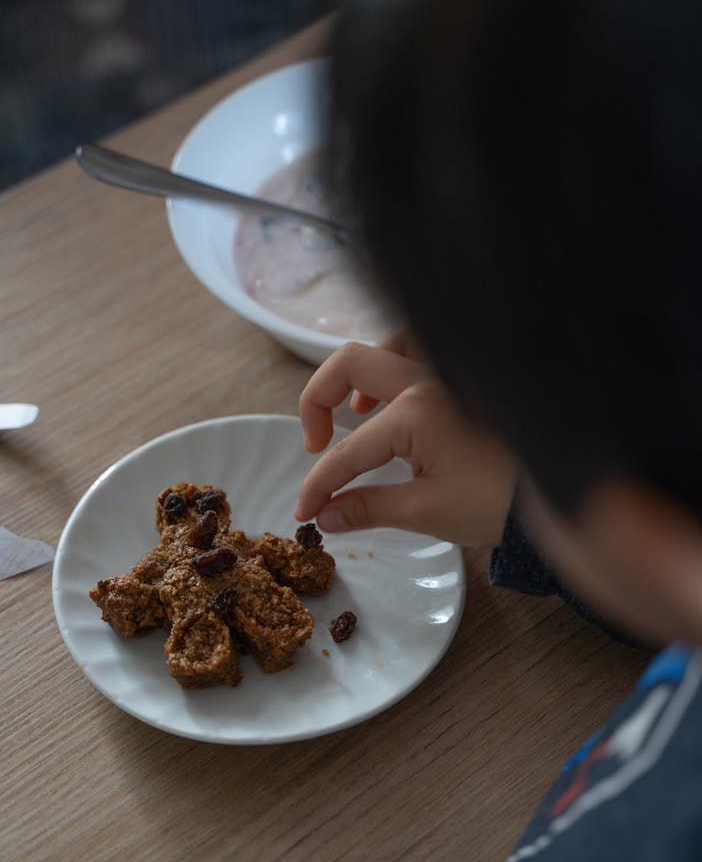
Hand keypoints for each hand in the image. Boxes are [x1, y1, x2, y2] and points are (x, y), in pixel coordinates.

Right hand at [296, 333, 516, 546]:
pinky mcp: (462, 387)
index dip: (319, 484)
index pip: (348, 450)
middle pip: (349, 364)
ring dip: (356, 374)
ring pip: (387, 345)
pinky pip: (419, 356)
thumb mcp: (425, 511)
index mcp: (414, 413)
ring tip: (351, 412)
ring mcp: (447, 377)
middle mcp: (427, 382)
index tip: (305, 511)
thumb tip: (326, 515)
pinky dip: (393, 369)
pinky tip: (389, 402)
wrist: (556, 496)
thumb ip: (368, 507)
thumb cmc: (497, 503)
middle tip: (314, 445)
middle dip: (317, 401)